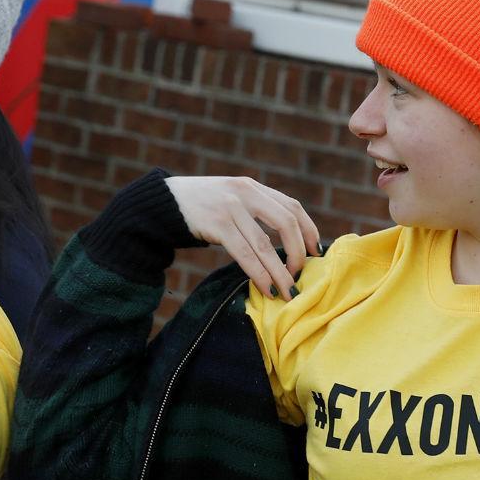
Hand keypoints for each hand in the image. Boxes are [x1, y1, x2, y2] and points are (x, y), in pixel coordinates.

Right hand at [166, 176, 318, 299]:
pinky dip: (259, 273)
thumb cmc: (201, 207)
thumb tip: (283, 242)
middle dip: (297, 252)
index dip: (309, 230)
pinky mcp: (216, 224)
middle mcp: (246, 193)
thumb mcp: (232, 198)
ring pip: (264, 244)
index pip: (292, 207)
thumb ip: (255, 211)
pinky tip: (266, 288)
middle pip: (286, 222)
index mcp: (253, 187)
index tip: (315, 253)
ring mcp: (231, 208)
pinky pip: (244, 253)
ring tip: (287, 291)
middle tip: (300, 275)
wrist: (163, 203)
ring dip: (279, 271)